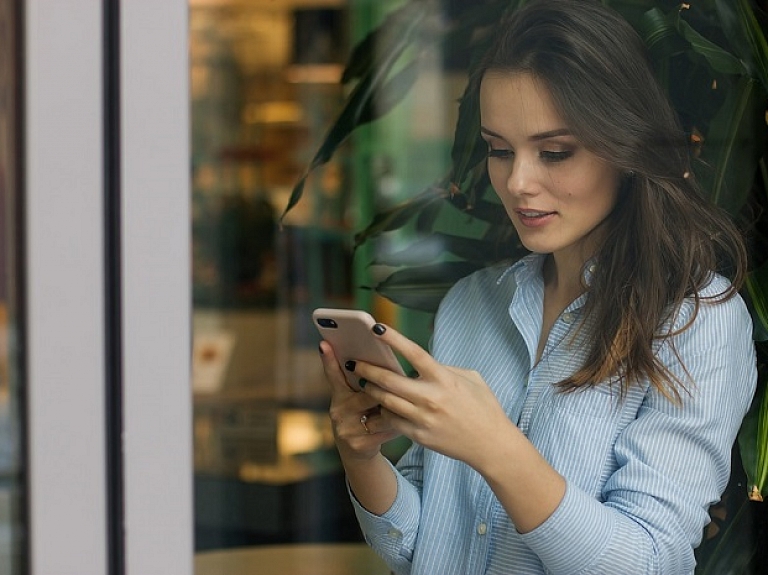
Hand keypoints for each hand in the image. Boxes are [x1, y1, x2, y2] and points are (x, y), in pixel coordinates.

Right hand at [319, 340, 400, 462]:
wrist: (358, 451)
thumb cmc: (364, 415)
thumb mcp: (358, 398)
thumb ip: (364, 382)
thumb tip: (382, 363)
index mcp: (339, 395)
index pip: (333, 374)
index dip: (329, 359)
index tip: (324, 343)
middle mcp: (338, 411)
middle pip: (367, 393)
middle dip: (385, 389)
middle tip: (399, 382)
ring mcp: (347, 429)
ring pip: (379, 412)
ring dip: (396, 408)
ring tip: (407, 404)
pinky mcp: (359, 444)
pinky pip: (386, 429)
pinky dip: (398, 424)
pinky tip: (406, 423)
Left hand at [348, 323, 511, 471]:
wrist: (490, 444)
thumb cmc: (483, 407)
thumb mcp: (471, 378)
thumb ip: (445, 368)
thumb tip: (423, 364)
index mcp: (444, 379)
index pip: (413, 353)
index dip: (393, 338)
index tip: (376, 328)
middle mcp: (431, 397)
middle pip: (390, 379)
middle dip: (368, 369)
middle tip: (356, 363)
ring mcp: (422, 418)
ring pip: (385, 401)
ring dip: (371, 390)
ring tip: (364, 383)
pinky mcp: (418, 435)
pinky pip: (392, 420)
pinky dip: (383, 411)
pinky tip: (378, 405)